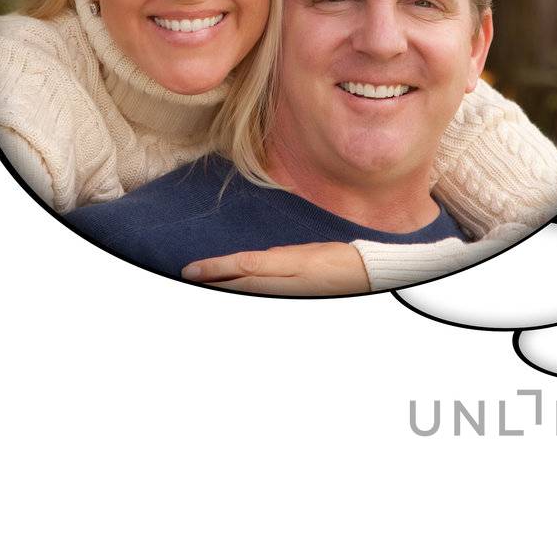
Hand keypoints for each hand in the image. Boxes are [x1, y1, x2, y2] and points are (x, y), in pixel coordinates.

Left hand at [180, 242, 370, 294]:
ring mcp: (294, 297)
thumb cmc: (339, 260)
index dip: (216, 268)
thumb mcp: (306, 252)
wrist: (369, 276)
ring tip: (203, 292)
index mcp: (290, 263)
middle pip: (243, 285)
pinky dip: (248, 303)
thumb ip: (277, 258)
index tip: (192, 270)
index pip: (245, 264)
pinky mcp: (298, 305)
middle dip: (214, 285)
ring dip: (227, 295)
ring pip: (252, 298)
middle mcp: (289, 283)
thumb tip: (252, 264)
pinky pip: (266, 304)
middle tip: (187, 283)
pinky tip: (234, 301)